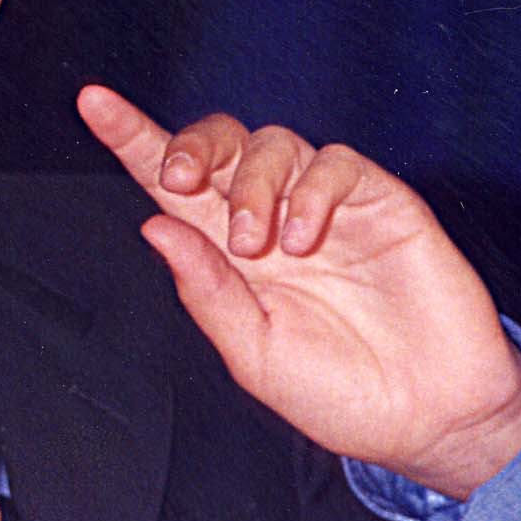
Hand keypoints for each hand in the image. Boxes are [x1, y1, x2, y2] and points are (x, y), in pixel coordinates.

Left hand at [77, 84, 520, 498]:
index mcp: (230, 255)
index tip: (93, 103)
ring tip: (257, 245)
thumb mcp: (253, 354)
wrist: (428, 417)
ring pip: (272, 143)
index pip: (173, 184)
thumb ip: (206, 291)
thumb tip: (154, 225)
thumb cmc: (339, 393)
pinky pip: (334, 162)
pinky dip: (309, 190)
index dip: (134, 139)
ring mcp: (326, 206)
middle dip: (191, 144)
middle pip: (220, 143)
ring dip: (250, 182)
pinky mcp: (381, 201)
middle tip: (181, 180)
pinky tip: (304, 238)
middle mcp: (273, 218)